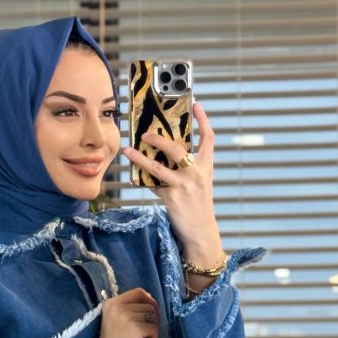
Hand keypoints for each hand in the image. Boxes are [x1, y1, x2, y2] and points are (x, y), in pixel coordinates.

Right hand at [85, 287, 160, 337]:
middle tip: (148, 332)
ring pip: (152, 315)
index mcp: (111, 303)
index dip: (149, 301)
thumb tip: (152, 301)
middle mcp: (117, 305)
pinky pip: (154, 327)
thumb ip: (130, 310)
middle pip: (148, 304)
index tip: (149, 316)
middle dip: (152, 318)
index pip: (138, 291)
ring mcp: (125, 315)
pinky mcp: (134, 327)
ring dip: (153, 329)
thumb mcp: (118, 322)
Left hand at [122, 101, 222, 263]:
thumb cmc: (198, 206)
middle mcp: (196, 174)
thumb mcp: (200, 183)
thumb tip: (166, 152)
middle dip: (159, 138)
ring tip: (129, 149)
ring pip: (157, 166)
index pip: (208, 139)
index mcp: (206, 167)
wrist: (201, 232)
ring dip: (140, 157)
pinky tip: (135, 174)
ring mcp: (183, 186)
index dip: (203, 120)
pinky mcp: (171, 198)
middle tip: (145, 133)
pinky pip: (152, 184)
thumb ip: (189, 168)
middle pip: (176, 148)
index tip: (196, 105)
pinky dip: (144, 179)